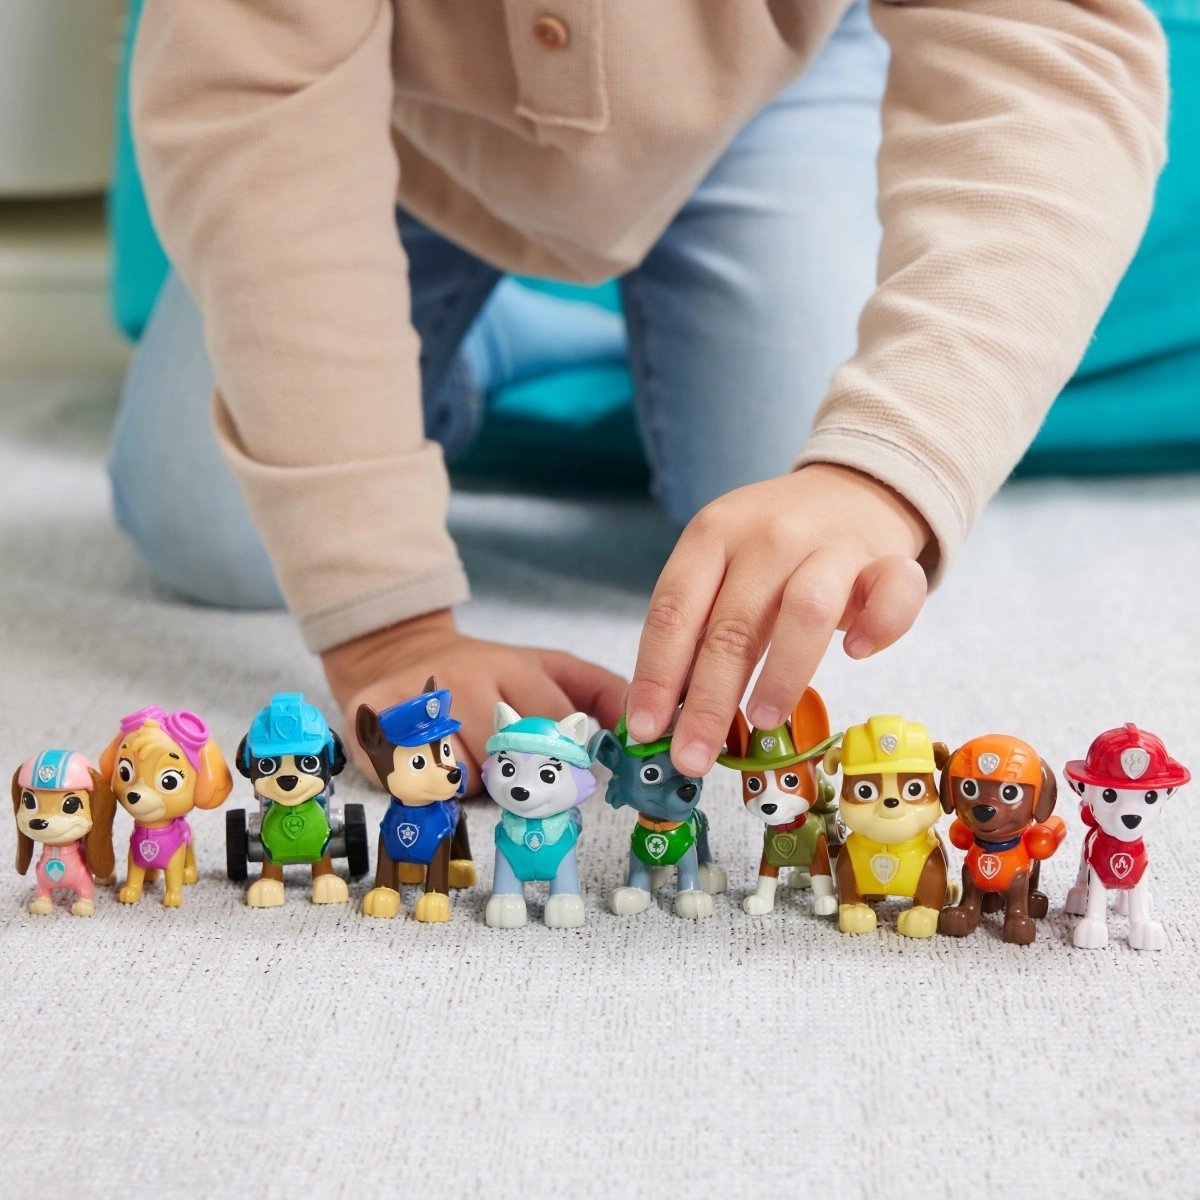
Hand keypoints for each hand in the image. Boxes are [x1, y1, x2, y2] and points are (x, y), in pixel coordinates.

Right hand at [322, 610, 626, 790]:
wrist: (397, 653)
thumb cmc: (485, 675)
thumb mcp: (546, 669)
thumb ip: (601, 694)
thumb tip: (645, 728)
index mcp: (510, 665)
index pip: (553, 725)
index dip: (567, 762)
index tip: (570, 779)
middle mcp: (462, 677)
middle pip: (509, 758)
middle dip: (522, 783)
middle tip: (522, 784)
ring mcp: (414, 701)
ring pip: (462, 778)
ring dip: (473, 787)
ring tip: (468, 762)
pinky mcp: (370, 726)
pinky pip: (414, 785)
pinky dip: (428, 791)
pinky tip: (429, 768)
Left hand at [625, 464, 931, 776]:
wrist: (851, 491)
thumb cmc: (772, 549)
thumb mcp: (720, 568)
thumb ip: (696, 628)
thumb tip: (660, 716)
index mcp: (712, 535)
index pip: (673, 610)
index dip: (655, 674)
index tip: (644, 729)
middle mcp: (768, 536)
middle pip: (733, 625)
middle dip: (709, 701)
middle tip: (694, 757)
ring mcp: (831, 545)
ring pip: (807, 611)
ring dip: (782, 673)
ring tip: (764, 722)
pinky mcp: (887, 559)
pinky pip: (892, 593)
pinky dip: (878, 627)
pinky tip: (856, 654)